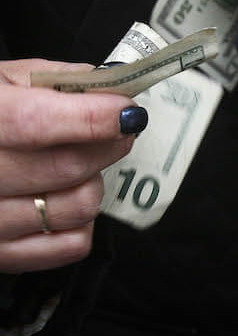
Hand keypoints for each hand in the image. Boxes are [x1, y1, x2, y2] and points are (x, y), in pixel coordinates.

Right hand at [0, 59, 146, 272]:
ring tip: (79, 165)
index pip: (36, 123)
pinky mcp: (0, 255)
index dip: (93, 118)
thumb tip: (116, 88)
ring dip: (93, 182)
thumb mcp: (8, 79)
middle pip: (67, 167)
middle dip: (109, 145)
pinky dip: (82, 222)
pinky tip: (65, 198)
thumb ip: (62, 80)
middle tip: (117, 131)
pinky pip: (71, 246)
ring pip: (77, 207)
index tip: (127, 111)